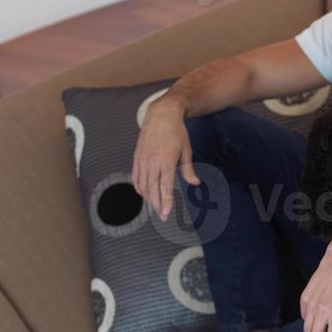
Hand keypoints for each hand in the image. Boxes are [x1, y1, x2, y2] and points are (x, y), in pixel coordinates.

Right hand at [132, 96, 199, 220]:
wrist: (161, 115)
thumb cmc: (177, 132)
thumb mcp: (186, 150)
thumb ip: (188, 169)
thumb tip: (195, 183)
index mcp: (166, 161)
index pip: (164, 187)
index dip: (165, 202)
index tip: (166, 214)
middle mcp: (152, 161)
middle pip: (152, 189)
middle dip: (157, 205)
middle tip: (162, 216)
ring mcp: (142, 159)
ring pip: (142, 185)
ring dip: (148, 198)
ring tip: (155, 206)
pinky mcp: (137, 157)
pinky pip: (136, 176)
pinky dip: (139, 187)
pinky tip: (145, 193)